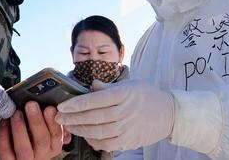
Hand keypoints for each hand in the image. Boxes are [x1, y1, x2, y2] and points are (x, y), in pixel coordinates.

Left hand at [0, 101, 64, 158]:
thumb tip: (55, 108)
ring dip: (20, 128)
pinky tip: (5, 121)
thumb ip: (50, 120)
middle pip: (42, 141)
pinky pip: (5, 150)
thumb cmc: (32, 137)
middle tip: (31, 105)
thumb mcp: (45, 129)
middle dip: (36, 121)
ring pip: (23, 148)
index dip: (53, 122)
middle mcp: (41, 155)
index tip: (49, 108)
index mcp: (52, 147)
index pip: (57, 135)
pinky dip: (4, 134)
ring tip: (17, 113)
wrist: (17, 152)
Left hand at [56, 80, 174, 151]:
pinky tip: (85, 135)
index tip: (62, 105)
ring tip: (68, 126)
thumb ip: (108, 87)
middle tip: (59, 117)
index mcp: (123, 94)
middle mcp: (124, 112)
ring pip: (97, 132)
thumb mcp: (129, 84)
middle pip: (93, 117)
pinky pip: (106, 144)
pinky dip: (93, 141)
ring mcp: (127, 128)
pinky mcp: (129, 141)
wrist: (169, 114)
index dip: (76, 104)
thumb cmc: (146, 95)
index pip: (95, 100)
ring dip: (79, 130)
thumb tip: (92, 85)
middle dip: (73, 118)